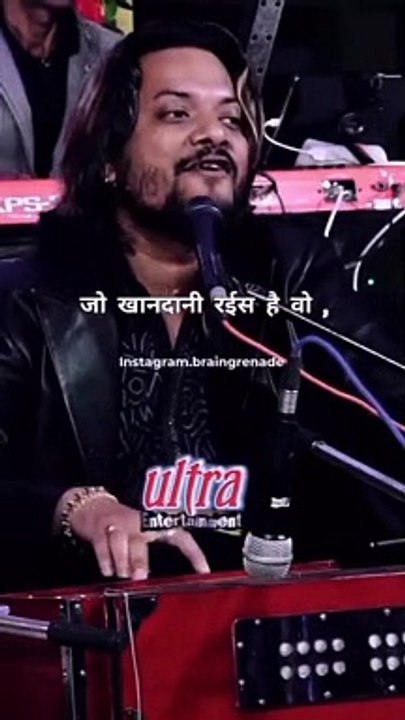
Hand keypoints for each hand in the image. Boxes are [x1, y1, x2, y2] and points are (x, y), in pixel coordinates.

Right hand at [69, 496, 209, 579]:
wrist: (93, 507)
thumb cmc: (124, 525)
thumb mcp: (143, 534)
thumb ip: (151, 555)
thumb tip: (158, 580)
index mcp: (154, 525)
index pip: (180, 537)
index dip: (194, 552)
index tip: (204, 570)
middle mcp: (138, 523)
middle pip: (142, 540)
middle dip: (140, 559)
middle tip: (140, 576)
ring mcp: (118, 525)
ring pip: (120, 542)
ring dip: (121, 560)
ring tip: (124, 574)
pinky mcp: (99, 530)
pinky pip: (102, 545)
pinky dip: (105, 559)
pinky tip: (108, 570)